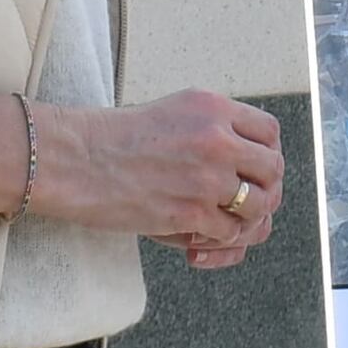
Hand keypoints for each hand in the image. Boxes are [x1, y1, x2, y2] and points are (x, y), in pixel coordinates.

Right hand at [41, 86, 287, 265]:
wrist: (74, 159)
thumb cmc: (115, 139)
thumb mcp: (173, 114)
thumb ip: (214, 130)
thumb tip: (248, 162)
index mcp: (212, 108)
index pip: (269, 132)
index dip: (266, 154)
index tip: (252, 169)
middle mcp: (216, 138)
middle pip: (272, 169)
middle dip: (263, 189)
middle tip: (243, 202)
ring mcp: (206, 176)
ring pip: (257, 204)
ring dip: (244, 218)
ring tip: (221, 220)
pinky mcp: (191, 211)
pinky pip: (229, 231)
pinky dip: (218, 238)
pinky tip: (197, 236)